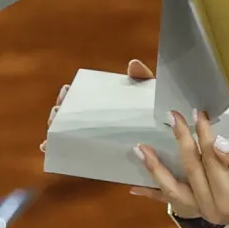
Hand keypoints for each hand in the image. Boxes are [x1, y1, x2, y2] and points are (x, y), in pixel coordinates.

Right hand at [38, 60, 202, 219]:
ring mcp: (102, 143)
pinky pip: (82, 160)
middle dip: (59, 113)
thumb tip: (133, 64)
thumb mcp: (155, 99)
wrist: (179, 154)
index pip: (82, 98)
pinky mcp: (107, 163)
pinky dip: (62, 155)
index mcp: (110, 107)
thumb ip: (146, 81)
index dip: (70, 95)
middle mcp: (101, 124)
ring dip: (55, 133)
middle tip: (57, 111)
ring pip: (71, 138)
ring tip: (49, 133)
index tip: (66, 91)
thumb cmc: (163, 120)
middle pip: (71, 117)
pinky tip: (51, 152)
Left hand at [134, 110, 228, 227]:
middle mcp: (211, 208)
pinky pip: (175, 202)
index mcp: (228, 199)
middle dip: (181, 141)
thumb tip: (215, 141)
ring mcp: (205, 212)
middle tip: (172, 117)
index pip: (211, 160)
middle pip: (190, 169)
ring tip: (140, 150)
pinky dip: (155, 194)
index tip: (198, 113)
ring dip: (155, 169)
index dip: (204, 135)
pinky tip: (136, 187)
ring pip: (173, 189)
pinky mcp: (204, 211)